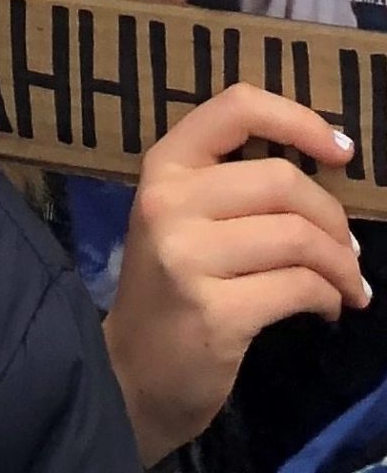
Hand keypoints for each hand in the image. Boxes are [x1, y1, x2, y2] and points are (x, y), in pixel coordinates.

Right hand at [104, 86, 369, 463]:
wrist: (130, 370)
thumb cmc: (170, 284)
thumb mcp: (183, 215)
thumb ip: (231, 182)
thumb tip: (325, 166)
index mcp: (164, 165)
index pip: (236, 108)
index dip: (299, 120)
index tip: (341, 151)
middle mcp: (169, 201)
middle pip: (282, 181)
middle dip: (334, 218)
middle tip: (347, 250)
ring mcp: (188, 256)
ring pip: (298, 237)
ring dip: (341, 265)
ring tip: (347, 285)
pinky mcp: (215, 312)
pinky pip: (299, 288)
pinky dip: (329, 298)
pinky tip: (326, 308)